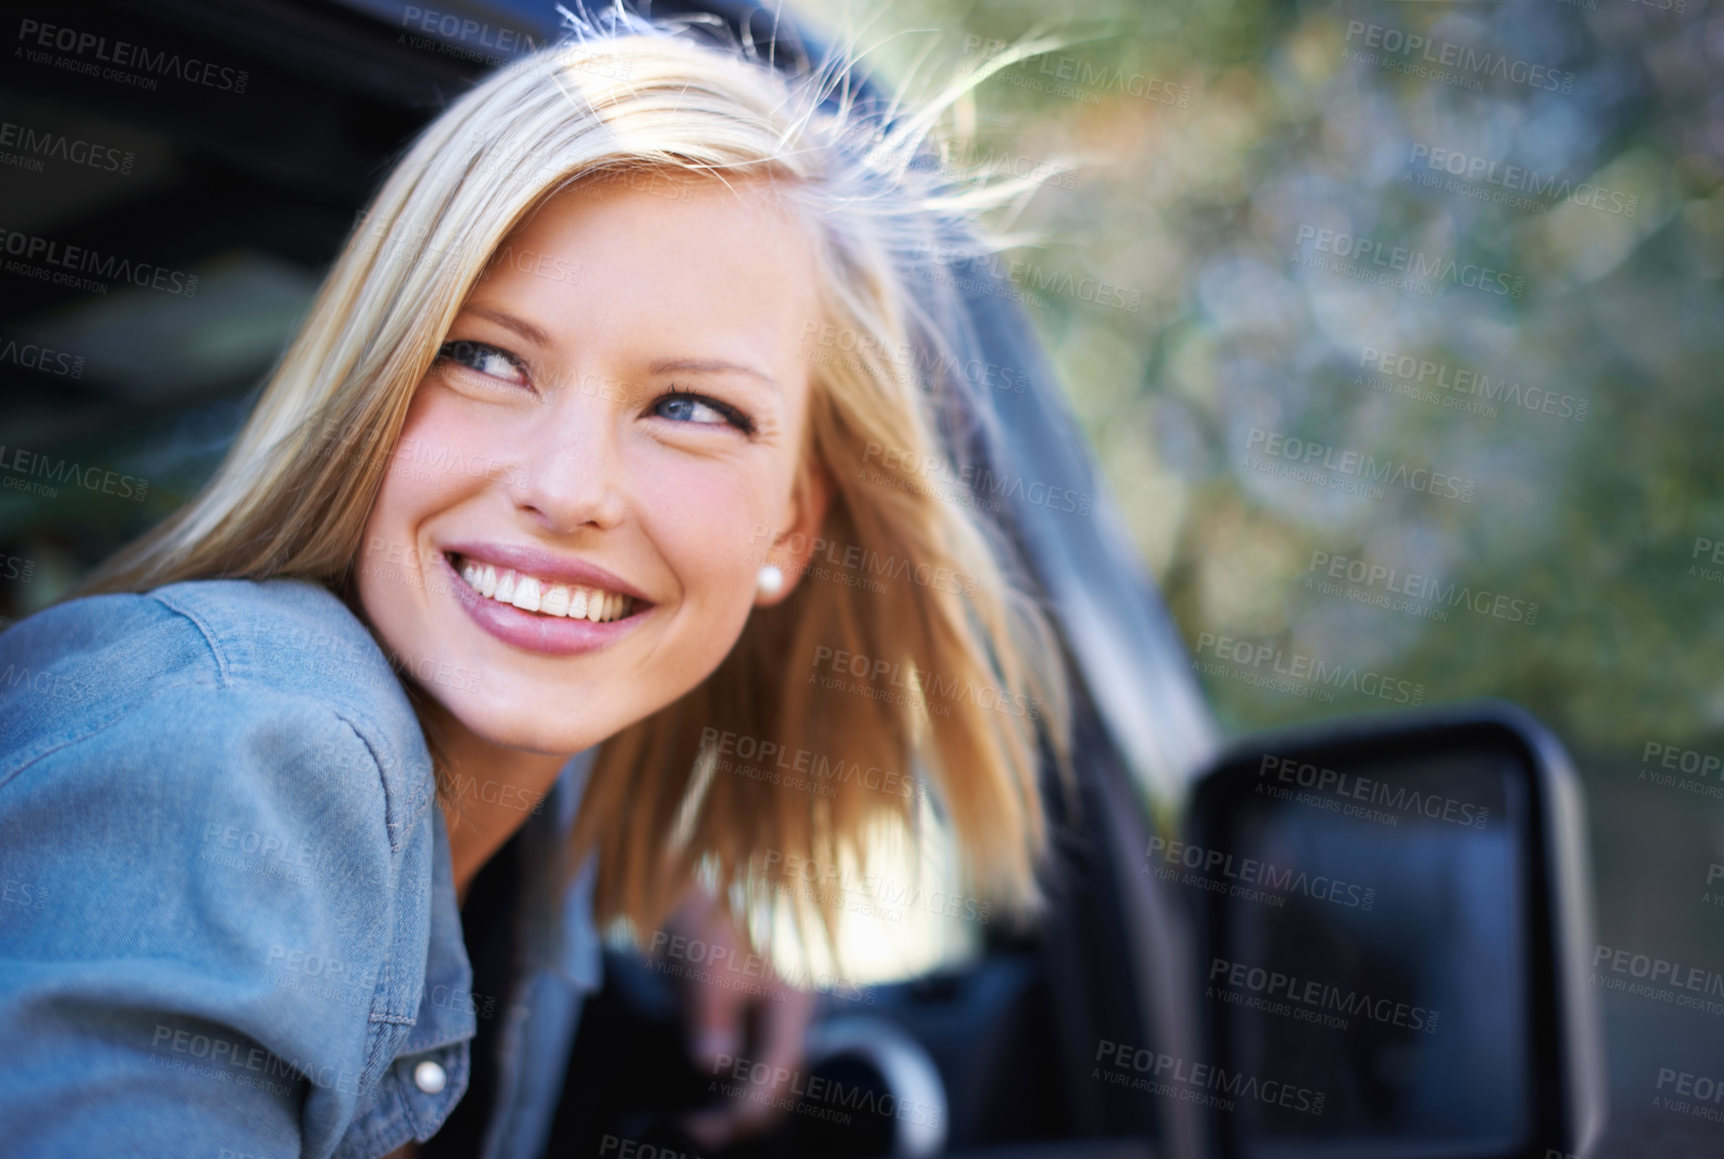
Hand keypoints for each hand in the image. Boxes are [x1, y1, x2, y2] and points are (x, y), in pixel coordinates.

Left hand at [666, 886, 817, 1151]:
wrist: (702, 883)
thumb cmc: (708, 917)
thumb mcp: (705, 964)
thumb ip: (710, 1016)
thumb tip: (713, 1065)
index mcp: (792, 1001)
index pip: (779, 1072)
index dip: (747, 1109)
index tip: (706, 1131)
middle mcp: (793, 1016)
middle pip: (781, 1086)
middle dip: (742, 1117)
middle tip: (693, 1134)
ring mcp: (778, 1019)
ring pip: (769, 1081)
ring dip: (737, 1107)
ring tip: (695, 1124)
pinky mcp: (757, 1019)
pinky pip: (754, 1067)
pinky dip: (732, 1090)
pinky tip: (703, 1100)